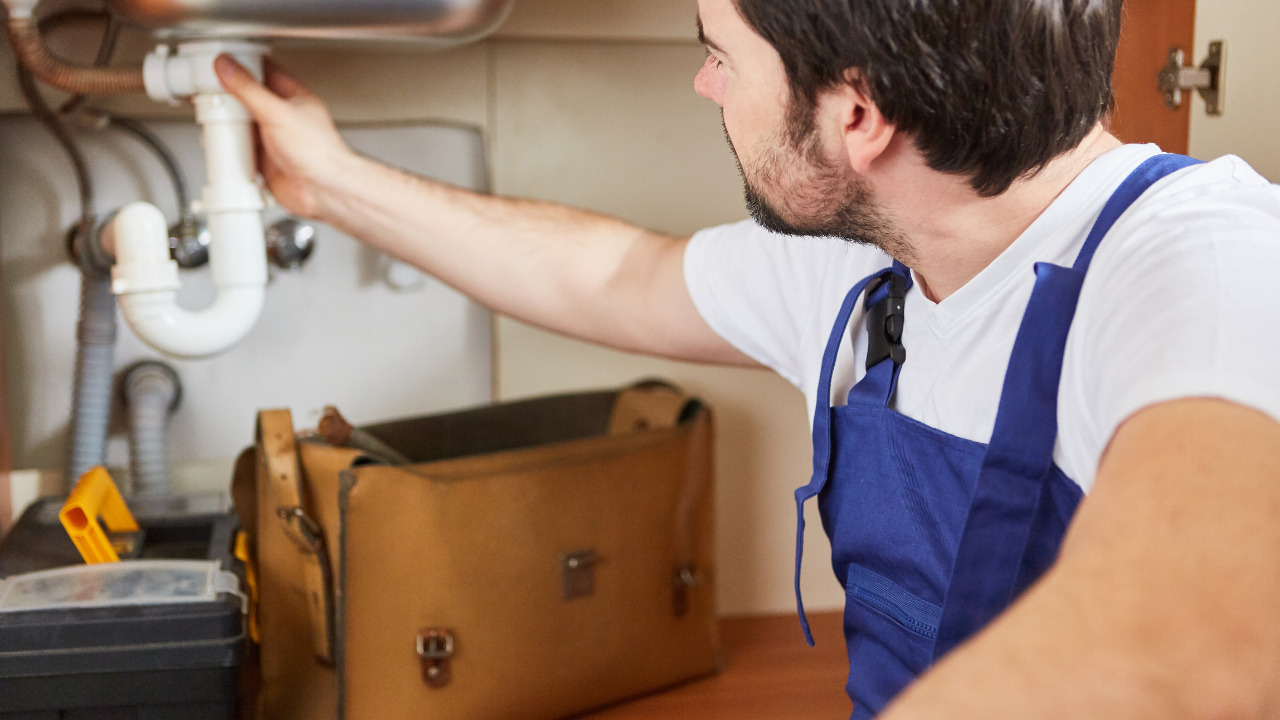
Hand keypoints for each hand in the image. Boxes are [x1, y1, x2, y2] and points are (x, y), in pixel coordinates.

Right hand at [214, 55, 352, 219]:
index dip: (244, 64)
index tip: (222, 60)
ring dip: (228, 122)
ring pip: (244, 124)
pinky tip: (220, 141)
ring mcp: (274, 139)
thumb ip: (249, 89)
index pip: (266, 71)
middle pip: (250, 99)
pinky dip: (230, 146)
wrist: (322, 192)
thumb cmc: (318, 153)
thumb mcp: (277, 112)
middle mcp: (284, 118)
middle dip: (230, 95)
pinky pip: (242, 149)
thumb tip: (227, 67)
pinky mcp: (265, 160)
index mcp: (294, 98)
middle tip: (208, 89)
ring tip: (210, 113)